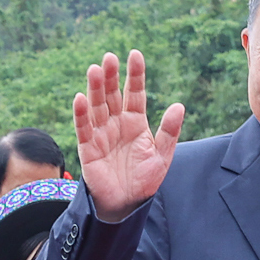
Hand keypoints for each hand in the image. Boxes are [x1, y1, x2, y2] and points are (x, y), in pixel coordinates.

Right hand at [74, 50, 184, 219]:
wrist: (126, 204)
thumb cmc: (144, 180)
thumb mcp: (162, 155)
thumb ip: (169, 131)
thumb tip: (180, 106)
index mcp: (135, 122)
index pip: (134, 93)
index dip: (135, 75)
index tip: (135, 55)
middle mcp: (117, 124)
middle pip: (112, 95)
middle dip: (110, 77)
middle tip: (109, 57)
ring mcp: (101, 134)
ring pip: (97, 106)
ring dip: (95, 89)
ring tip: (95, 70)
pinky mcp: (88, 148)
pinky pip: (83, 128)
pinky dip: (81, 114)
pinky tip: (80, 98)